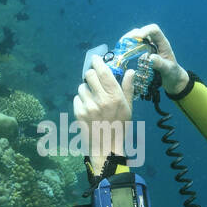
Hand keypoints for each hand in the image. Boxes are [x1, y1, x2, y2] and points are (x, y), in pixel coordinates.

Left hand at [73, 57, 133, 173]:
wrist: (106, 147)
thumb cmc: (120, 127)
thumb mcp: (128, 108)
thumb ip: (127, 88)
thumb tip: (130, 71)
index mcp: (115, 97)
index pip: (103, 71)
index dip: (97, 62)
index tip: (95, 58)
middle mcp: (101, 100)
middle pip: (89, 75)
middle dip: (91, 75)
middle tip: (94, 81)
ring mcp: (89, 106)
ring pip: (81, 87)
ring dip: (86, 90)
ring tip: (93, 100)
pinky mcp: (79, 113)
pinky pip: (76, 98)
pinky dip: (81, 101)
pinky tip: (88, 108)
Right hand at [122, 23, 188, 95]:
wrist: (172, 80)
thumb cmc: (172, 73)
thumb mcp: (168, 70)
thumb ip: (161, 63)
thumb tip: (150, 57)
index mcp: (162, 43)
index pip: (154, 30)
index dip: (145, 30)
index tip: (138, 37)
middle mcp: (154, 43)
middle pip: (142, 31)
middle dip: (132, 35)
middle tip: (123, 42)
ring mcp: (147, 48)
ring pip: (136, 39)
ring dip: (127, 41)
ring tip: (120, 48)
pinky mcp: (142, 54)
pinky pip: (133, 48)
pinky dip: (126, 49)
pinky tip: (121, 55)